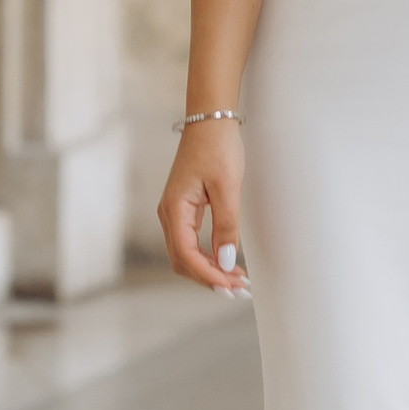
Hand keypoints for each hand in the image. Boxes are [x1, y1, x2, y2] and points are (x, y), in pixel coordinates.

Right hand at [157, 118, 251, 295]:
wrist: (211, 117)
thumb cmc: (218, 146)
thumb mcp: (227, 186)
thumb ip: (226, 226)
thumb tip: (226, 263)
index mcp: (174, 209)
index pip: (186, 256)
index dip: (208, 275)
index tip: (231, 286)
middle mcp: (169, 215)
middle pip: (183, 261)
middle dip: (209, 279)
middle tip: (239, 291)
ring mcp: (175, 213)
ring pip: (186, 255)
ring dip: (209, 270)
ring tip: (237, 282)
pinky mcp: (184, 209)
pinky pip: (191, 242)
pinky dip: (208, 256)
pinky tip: (226, 263)